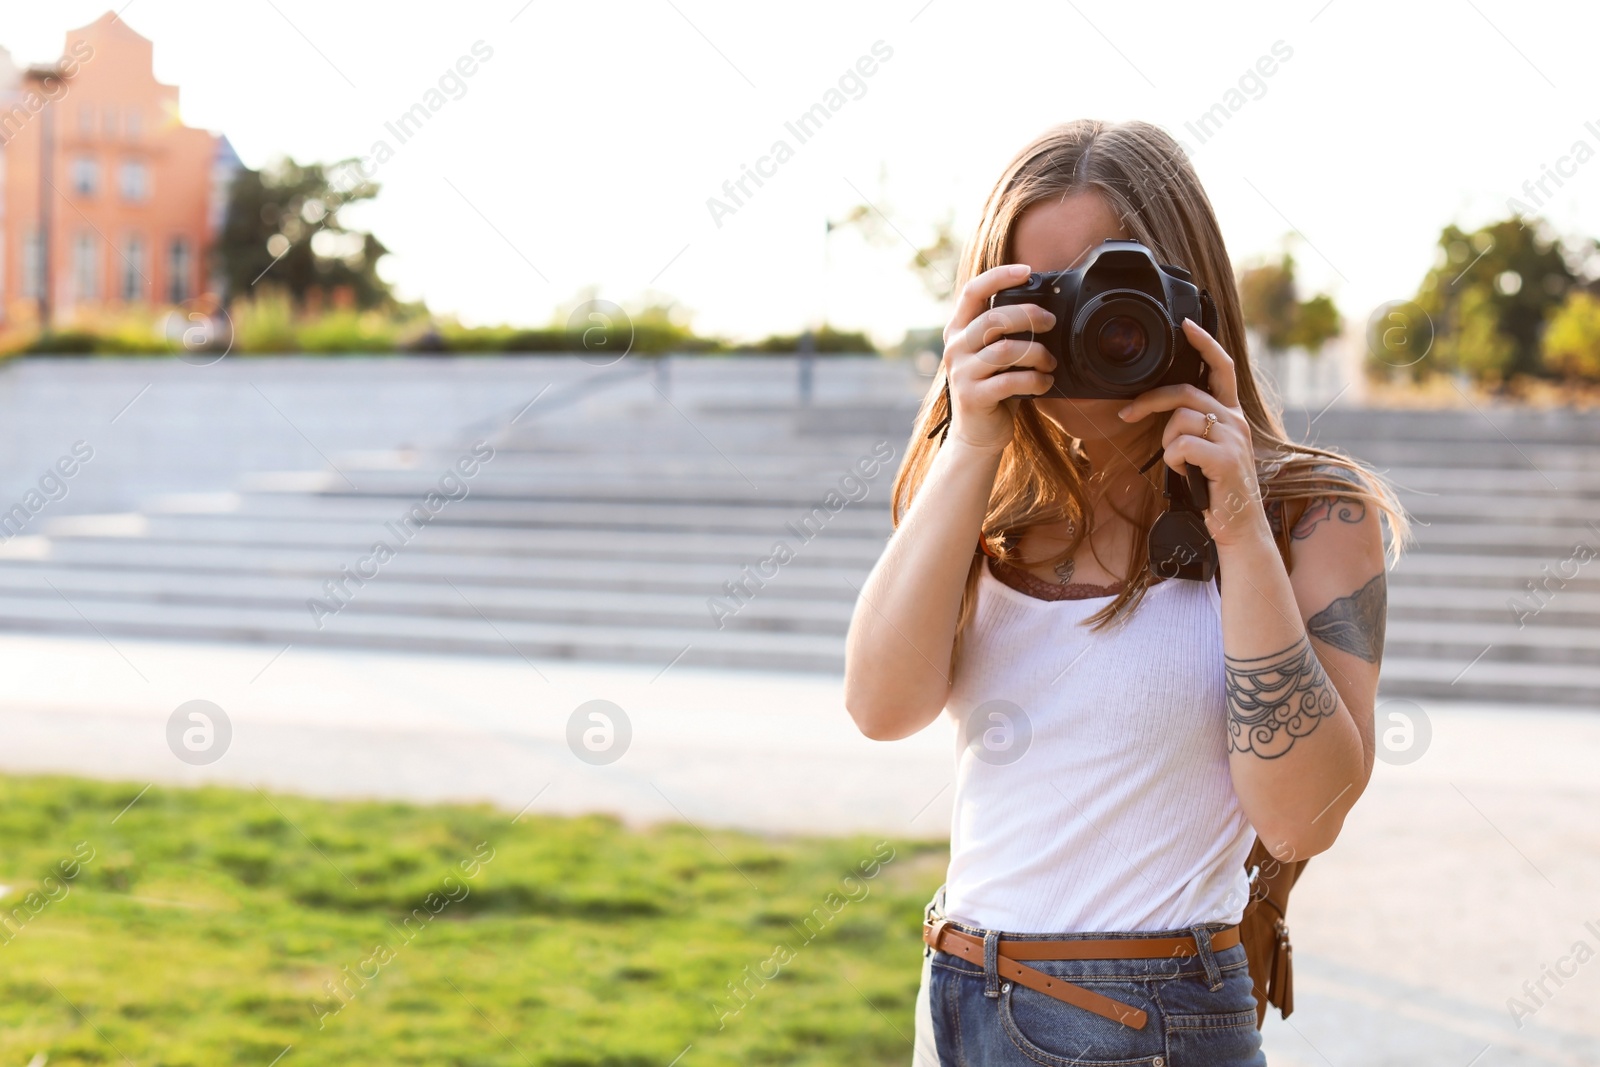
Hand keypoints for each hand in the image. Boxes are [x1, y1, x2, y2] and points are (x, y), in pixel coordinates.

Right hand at [940, 264, 1057, 453]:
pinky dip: (1035, 380)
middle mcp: (956, 347)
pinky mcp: (973, 396)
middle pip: (994, 318)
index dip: (999, 276)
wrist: (977, 434)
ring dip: (1037, 354)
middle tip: (1051, 323)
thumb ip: (1006, 333)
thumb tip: (1045, 310)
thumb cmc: (994, 389)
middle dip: (1030, 316)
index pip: (973, 291)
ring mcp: (961, 373)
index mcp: (959, 330)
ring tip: (1050, 362)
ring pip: (1005, 350)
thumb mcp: (996, 355)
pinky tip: (1045, 383)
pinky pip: (1010, 381)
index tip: (1026, 271)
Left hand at [1115, 318, 1271, 549]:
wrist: (1238, 526)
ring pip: (1180, 419)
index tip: (1185, 324)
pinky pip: (1182, 446)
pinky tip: (1186, 474)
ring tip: (1180, 464)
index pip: (1221, 367)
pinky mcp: (1227, 458)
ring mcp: (1234, 437)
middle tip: (1126, 413)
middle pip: (1185, 391)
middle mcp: (1236, 420)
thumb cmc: (1215, 489)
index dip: (1205, 343)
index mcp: (1231, 414)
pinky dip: (1175, 461)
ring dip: (1168, 443)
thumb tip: (1164, 411)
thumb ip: (1193, 427)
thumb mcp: (1204, 451)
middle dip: (1150, 400)